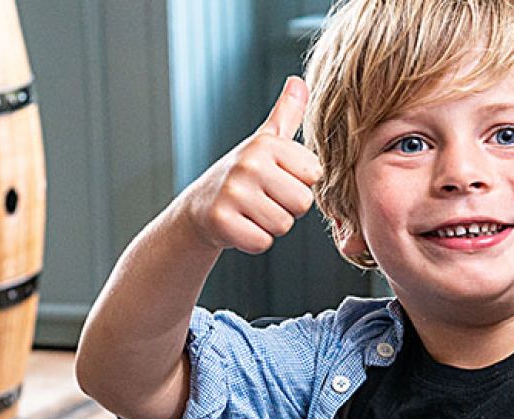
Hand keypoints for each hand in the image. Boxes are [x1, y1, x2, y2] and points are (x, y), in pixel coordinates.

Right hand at [177, 76, 321, 254]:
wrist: (200, 206)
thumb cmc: (242, 175)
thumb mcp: (265, 142)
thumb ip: (287, 114)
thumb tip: (299, 81)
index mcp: (266, 144)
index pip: (314, 176)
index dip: (298, 184)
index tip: (276, 180)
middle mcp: (249, 163)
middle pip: (302, 203)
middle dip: (287, 208)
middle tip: (263, 200)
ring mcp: (233, 192)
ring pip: (283, 225)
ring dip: (270, 225)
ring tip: (251, 212)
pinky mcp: (221, 221)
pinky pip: (262, 243)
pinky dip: (253, 240)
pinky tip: (240, 225)